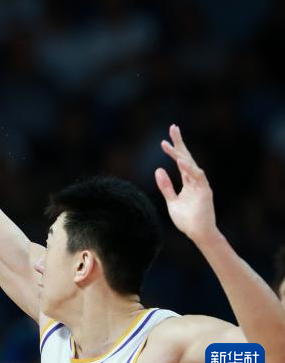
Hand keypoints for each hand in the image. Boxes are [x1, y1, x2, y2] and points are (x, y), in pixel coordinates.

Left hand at [155, 124, 217, 241]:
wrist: (198, 234)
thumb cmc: (187, 220)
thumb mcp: (172, 201)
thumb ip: (166, 186)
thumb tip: (158, 169)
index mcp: (188, 182)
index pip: (181, 161)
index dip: (174, 150)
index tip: (165, 139)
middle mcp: (195, 180)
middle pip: (187, 157)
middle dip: (180, 143)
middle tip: (173, 128)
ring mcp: (201, 185)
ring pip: (190, 165)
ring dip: (179, 154)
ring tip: (169, 143)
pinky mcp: (205, 192)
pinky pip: (197, 177)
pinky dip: (189, 169)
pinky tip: (180, 161)